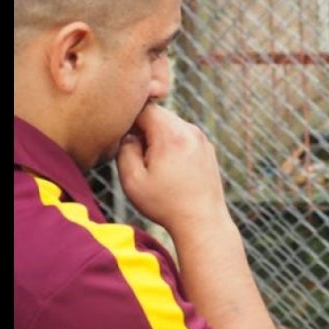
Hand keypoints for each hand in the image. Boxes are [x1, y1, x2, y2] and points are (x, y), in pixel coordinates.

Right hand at [116, 103, 229, 231]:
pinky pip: (183, 136)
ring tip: (153, 165)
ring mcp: (201, 138)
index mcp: (172, 135)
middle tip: (137, 155)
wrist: (202, 220)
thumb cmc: (165, 204)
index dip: (128, 118)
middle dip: (143, 128)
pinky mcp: (207, 148)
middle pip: (158, 114)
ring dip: (157, 137)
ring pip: (171, 125)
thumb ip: (124, 150)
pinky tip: (168, 169)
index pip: (144, 107)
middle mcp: (190, 130)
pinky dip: (171, 144)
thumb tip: (128, 134)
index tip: (122, 138)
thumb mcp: (132, 180)